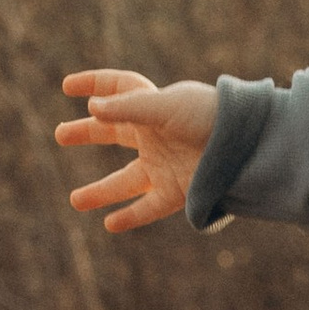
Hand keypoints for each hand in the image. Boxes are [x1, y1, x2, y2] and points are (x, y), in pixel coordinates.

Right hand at [58, 69, 220, 232]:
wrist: (248, 145)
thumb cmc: (210, 116)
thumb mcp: (166, 107)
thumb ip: (128, 108)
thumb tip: (93, 108)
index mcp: (152, 107)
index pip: (118, 90)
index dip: (94, 84)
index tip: (68, 87)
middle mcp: (155, 135)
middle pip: (113, 133)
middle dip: (87, 133)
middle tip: (60, 135)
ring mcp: (165, 164)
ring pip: (126, 181)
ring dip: (101, 191)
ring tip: (75, 200)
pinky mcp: (178, 190)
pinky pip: (149, 207)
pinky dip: (131, 217)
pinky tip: (110, 225)